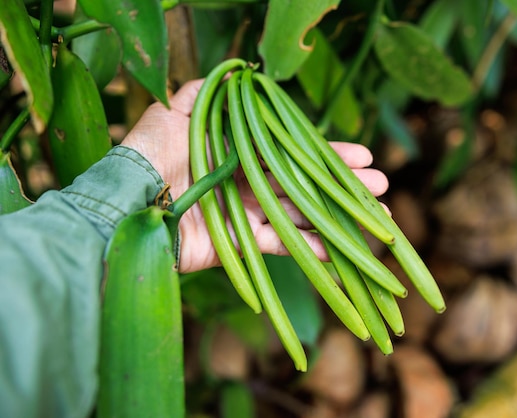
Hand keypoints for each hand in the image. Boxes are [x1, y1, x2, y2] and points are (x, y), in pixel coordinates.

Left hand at [121, 79, 388, 272]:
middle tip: (381, 185)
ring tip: (376, 214)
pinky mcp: (239, 246)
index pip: (291, 152)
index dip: (326, 154)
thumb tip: (235, 74)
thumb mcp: (175, 110)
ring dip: (337, 215)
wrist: (125, 206)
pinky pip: (281, 246)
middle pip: (303, 183)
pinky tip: (340, 247)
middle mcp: (245, 183)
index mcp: (237, 152)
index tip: (361, 155)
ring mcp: (244, 215)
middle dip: (343, 184)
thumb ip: (205, 92)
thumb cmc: (150, 154)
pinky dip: (310, 248)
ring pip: (300, 213)